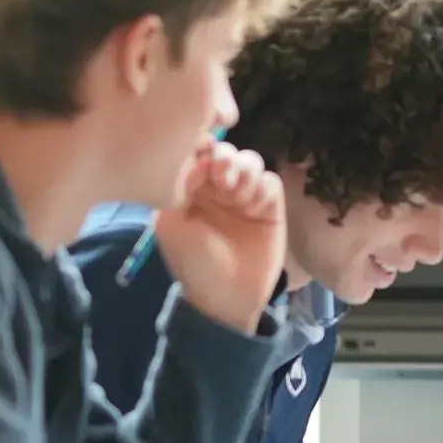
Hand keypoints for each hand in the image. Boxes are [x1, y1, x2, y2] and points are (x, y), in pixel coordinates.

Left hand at [154, 141, 284, 333]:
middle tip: (222, 176)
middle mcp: (218, 188)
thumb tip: (197, 158)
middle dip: (225, 157)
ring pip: (251, 161)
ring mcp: (245, 196)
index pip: (196, 152)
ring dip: (245, 170)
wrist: (229, 297)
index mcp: (190, 188)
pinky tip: (254, 208)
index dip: (201, 146)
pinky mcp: (270, 207)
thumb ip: (179, 187)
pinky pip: (271, 182)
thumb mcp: (172, 224)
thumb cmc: (195, 263)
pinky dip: (263, 188)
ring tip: (238, 195)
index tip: (202, 159)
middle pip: (226, 151)